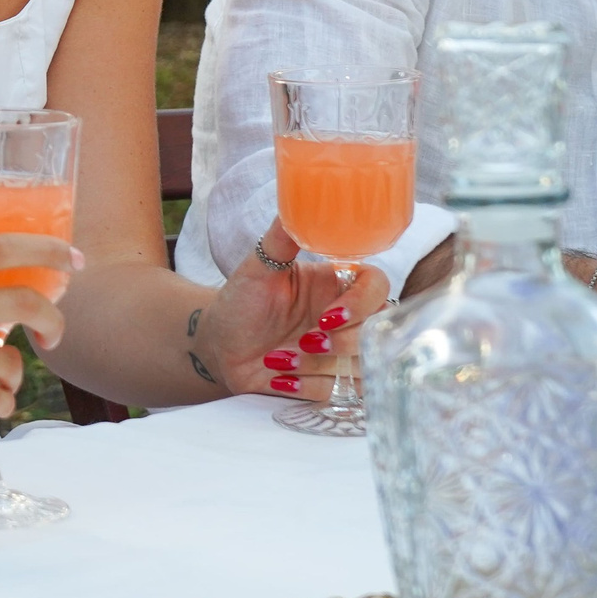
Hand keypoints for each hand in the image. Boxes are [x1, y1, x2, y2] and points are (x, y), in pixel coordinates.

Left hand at [195, 219, 390, 400]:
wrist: (217, 345)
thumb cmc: (240, 301)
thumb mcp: (258, 268)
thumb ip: (281, 239)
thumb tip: (294, 204)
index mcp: (336, 284)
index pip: (377, 286)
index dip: (362, 302)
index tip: (328, 315)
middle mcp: (346, 319)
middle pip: (379, 330)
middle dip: (345, 340)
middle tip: (306, 339)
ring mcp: (340, 353)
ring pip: (363, 366)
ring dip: (322, 366)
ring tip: (279, 359)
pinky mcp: (328, 382)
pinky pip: (338, 393)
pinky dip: (308, 387)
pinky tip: (278, 376)